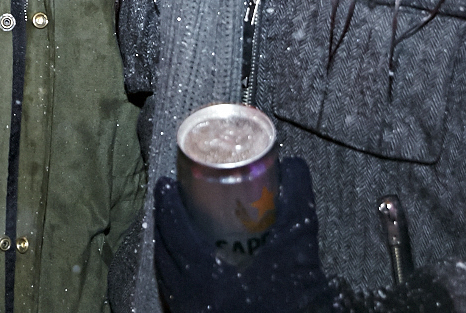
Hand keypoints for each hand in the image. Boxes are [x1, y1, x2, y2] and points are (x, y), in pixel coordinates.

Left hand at [154, 157, 332, 312]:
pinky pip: (177, 289)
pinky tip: (197, 260)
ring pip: (169, 270)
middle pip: (165, 248)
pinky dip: (180, 269)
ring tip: (184, 223)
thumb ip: (297, 203)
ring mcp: (190, 309)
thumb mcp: (299, 246)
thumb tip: (294, 168)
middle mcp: (188, 295)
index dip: (167, 202)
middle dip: (169, 219)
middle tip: (177, 197)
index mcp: (200, 275)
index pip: (172, 230)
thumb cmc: (293, 299)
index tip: (168, 182)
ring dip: (172, 243)